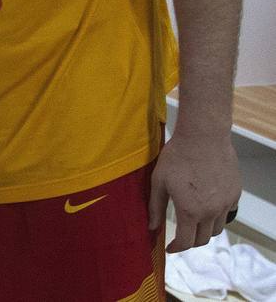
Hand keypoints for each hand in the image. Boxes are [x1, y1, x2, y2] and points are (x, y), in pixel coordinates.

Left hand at [149, 128, 241, 251]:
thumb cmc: (177, 157)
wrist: (203, 137)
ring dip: (205, 230)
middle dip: (190, 241)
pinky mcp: (235, 193)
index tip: (169, 248)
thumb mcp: (159, 181)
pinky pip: (227, 212)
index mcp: (190, 210)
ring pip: (217, 228)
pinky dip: (217, 215)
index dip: (176, 248)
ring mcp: (226, 203)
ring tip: (193, 222)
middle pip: (203, 239)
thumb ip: (155, 207)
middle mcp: (211, 211)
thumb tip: (151, 227)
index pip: (186, 241)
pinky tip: (206, 205)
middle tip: (180, 236)